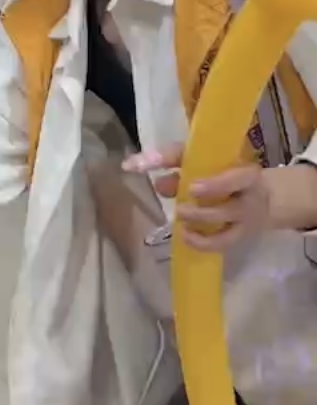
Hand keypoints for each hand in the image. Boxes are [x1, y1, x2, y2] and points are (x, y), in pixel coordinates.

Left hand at [123, 145, 272, 250]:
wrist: (266, 198)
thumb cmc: (226, 172)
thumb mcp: (206, 160)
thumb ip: (174, 161)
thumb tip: (137, 166)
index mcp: (246, 174)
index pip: (236, 177)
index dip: (215, 185)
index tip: (192, 187)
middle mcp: (248, 198)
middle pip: (230, 207)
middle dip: (204, 210)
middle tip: (181, 207)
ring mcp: (245, 220)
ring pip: (226, 226)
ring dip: (200, 222)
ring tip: (180, 219)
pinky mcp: (239, 236)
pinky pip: (222, 243)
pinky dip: (202, 243)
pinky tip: (185, 236)